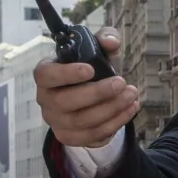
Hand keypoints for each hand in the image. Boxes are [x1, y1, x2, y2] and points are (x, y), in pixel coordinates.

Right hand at [34, 28, 140, 148]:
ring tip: (132, 95)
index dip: (66, 73)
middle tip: (122, 83)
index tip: (91, 69)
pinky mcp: (70, 137)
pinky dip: (115, 122)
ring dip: (111, 108)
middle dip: (97, 93)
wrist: (92, 100)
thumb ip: (104, 39)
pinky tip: (131, 108)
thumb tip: (111, 41)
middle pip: (65, 101)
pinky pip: (93, 134)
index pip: (45, 75)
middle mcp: (46, 99)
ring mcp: (56, 121)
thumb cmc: (92, 71)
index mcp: (46, 74)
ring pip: (82, 120)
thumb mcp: (98, 51)